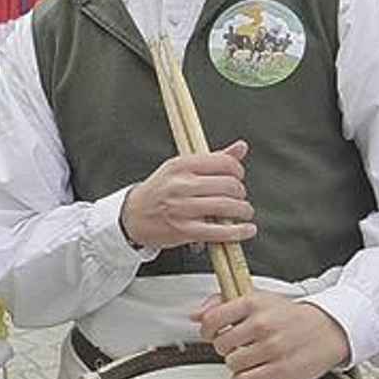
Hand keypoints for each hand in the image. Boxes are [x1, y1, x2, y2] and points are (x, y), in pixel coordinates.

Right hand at [120, 141, 255, 248]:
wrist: (132, 215)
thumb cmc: (159, 191)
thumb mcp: (181, 168)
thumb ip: (213, 158)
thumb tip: (241, 147)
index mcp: (181, 165)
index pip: (223, 163)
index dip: (238, 171)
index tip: (238, 177)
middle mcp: (181, 185)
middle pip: (228, 185)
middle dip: (241, 192)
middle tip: (240, 197)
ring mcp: (182, 208)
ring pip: (227, 207)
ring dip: (243, 210)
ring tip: (244, 211)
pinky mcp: (184, 230)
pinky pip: (219, 231)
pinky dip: (238, 231)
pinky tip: (246, 229)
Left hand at [191, 291, 350, 378]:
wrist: (327, 330)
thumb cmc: (289, 316)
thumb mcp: (257, 299)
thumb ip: (221, 303)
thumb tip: (195, 315)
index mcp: (253, 303)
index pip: (212, 319)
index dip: (207, 330)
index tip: (212, 334)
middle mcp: (262, 324)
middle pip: (221, 344)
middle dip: (226, 347)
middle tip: (239, 345)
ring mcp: (272, 348)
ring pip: (232, 364)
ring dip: (237, 364)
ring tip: (250, 357)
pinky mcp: (281, 370)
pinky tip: (253, 371)